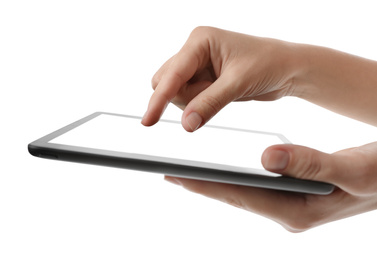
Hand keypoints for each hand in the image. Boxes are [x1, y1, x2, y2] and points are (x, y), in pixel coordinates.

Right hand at [142, 26, 299, 130]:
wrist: (286, 69)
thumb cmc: (268, 64)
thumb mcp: (238, 84)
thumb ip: (209, 103)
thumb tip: (186, 124)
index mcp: (200, 40)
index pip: (172, 74)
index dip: (159, 99)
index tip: (148, 121)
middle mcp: (195, 51)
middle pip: (166, 83)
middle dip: (184, 98)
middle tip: (214, 94)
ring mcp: (197, 65)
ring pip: (176, 93)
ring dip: (194, 102)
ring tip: (223, 92)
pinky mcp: (203, 78)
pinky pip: (188, 98)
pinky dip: (200, 104)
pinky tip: (220, 95)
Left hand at [165, 142, 376, 231]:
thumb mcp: (351, 170)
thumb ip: (312, 164)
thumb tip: (268, 157)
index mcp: (298, 211)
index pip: (243, 197)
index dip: (209, 186)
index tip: (177, 176)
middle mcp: (289, 212)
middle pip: (237, 197)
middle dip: (203, 186)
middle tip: (169, 173)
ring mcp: (289, 205)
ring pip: (244, 193)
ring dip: (216, 182)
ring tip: (186, 171)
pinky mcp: (292, 196)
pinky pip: (255, 188)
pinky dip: (235, 178)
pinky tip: (221, 169)